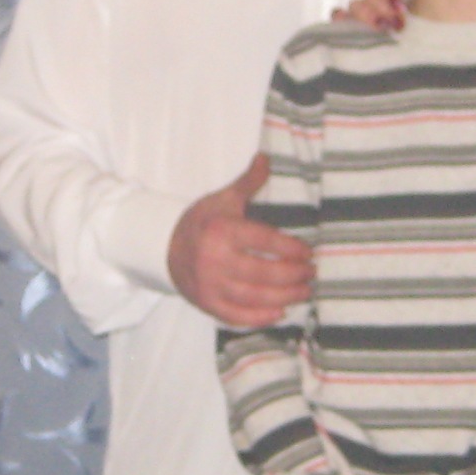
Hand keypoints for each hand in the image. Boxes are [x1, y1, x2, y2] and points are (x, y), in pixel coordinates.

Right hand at [168, 152, 312, 328]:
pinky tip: (280, 311)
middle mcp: (215, 261)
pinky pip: (238, 316)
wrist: (163, 247)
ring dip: (285, 297)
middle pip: (264, 274)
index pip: (265, 242)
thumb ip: (248, 182)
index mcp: (222, 232)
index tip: (309, 252)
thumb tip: (266, 157)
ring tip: (304, 292)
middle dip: (294, 275)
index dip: (291, 249)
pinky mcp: (207, 305)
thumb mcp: (222, 199)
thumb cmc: (201, 221)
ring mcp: (210, 286)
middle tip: (312, 273)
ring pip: (255, 298)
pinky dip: (261, 317)